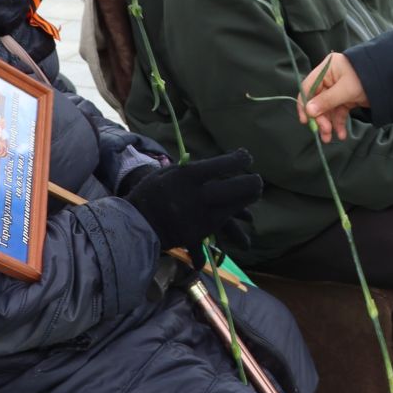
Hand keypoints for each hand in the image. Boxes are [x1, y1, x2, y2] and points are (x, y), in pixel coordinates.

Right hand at [121, 149, 262, 251]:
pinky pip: (219, 233)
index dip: (239, 160)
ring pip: (233, 209)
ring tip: (254, 197)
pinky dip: (233, 230)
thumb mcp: (167, 172)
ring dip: (246, 203)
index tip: (247, 157)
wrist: (134, 222)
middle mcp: (196, 196)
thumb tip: (217, 166)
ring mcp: (198, 217)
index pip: (222, 165)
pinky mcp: (197, 234)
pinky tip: (241, 229)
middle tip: (258, 180)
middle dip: (251, 183)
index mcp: (188, 176)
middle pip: (234, 188)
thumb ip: (191, 169)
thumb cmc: (150, 192)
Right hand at [300, 54, 369, 142]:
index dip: (305, 104)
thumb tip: (309, 111)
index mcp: (326, 70)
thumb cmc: (367, 77)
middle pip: (317, 101)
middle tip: (324, 131)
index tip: (306, 120)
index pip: (308, 87)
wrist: (390, 79)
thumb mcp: (346, 89)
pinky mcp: (347, 99)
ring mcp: (338, 90)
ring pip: (328, 109)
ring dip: (328, 124)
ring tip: (329, 138)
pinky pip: (339, 112)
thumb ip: (327, 100)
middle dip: (320, 118)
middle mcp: (330, 79)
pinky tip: (341, 134)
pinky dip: (339, 123)